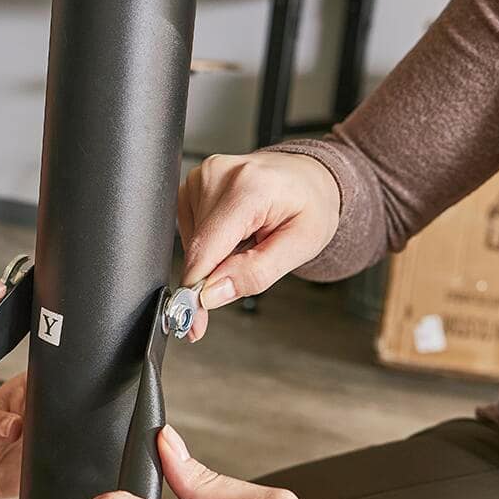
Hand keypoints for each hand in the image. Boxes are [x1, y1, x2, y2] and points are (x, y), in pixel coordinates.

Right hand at [178, 152, 339, 340]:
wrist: (308, 177)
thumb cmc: (310, 206)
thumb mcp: (300, 247)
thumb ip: (255, 273)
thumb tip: (211, 293)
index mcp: (250, 188)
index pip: (206, 248)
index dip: (196, 291)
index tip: (193, 323)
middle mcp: (220, 175)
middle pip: (196, 248)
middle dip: (212, 273)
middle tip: (244, 272)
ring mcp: (203, 175)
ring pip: (189, 241)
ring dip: (213, 255)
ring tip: (246, 240)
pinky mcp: (192, 181)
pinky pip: (189, 227)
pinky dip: (208, 240)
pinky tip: (233, 231)